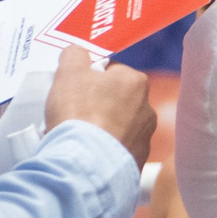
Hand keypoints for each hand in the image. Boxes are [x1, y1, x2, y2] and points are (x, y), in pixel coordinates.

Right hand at [44, 46, 156, 165]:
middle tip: (74, 112)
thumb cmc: (79, 113)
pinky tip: (88, 152)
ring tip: (80, 135)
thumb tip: (78, 53)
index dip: (90, 78)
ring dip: (103, 128)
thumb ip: (75, 55)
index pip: (111, 71)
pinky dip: (104, 150)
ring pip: (119, 126)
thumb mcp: (69, 71)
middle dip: (98, 103)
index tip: (75, 88)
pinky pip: (118, 150)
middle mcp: (148, 109)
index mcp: (136, 82)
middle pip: (116, 99)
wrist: (85, 164)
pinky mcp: (137, 162)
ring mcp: (145, 138)